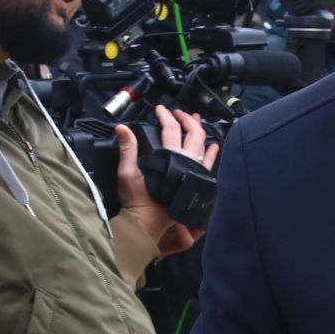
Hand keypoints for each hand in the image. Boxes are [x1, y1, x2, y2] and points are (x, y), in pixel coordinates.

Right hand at [116, 108, 219, 258]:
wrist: (147, 224)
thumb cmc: (137, 201)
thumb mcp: (127, 173)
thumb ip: (127, 149)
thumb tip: (122, 127)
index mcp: (170, 158)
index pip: (170, 130)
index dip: (165, 116)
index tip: (159, 109)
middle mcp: (187, 164)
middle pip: (194, 134)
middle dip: (188, 119)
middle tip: (179, 113)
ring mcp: (194, 174)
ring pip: (204, 148)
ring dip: (201, 132)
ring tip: (198, 121)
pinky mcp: (196, 184)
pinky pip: (208, 166)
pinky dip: (210, 154)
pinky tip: (213, 148)